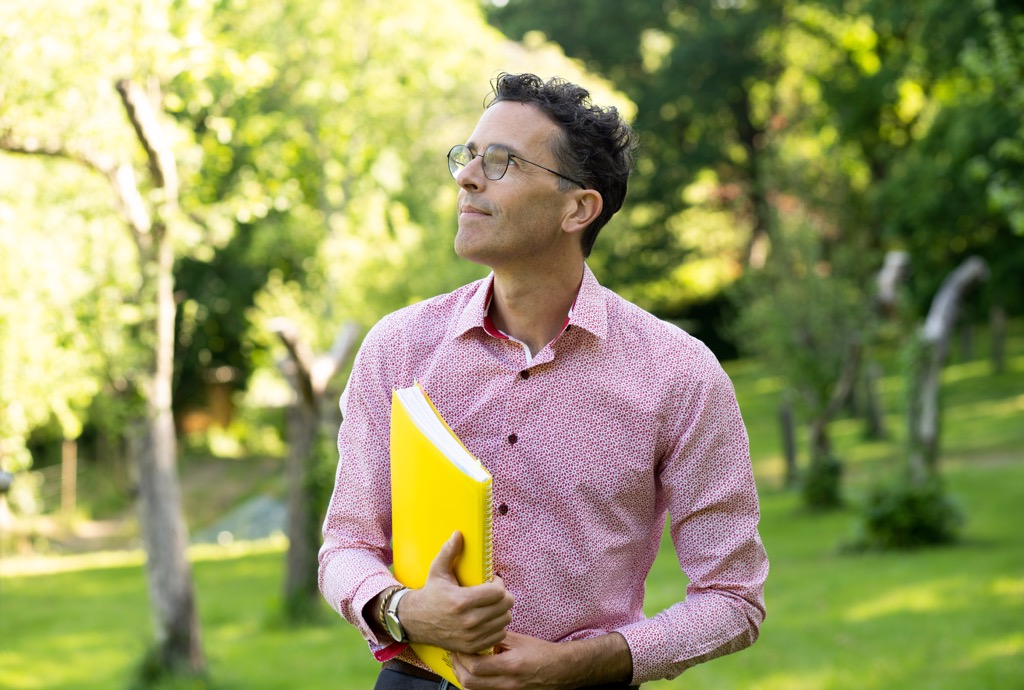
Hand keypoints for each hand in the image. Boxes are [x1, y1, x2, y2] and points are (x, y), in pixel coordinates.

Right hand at [400, 531, 513, 653]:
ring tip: (491, 605)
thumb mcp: (437, 570)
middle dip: (503, 596)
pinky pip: (498, 635)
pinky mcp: (473, 647)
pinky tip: (488, 619)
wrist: (415, 622)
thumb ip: (449, 551)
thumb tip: (458, 533)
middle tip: (493, 593)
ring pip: (504, 621)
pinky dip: (497, 626)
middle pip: (505, 606)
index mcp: (462, 601)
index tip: (491, 582)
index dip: (498, 584)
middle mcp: (469, 621)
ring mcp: (471, 636)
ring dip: (501, 611)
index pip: (499, 593)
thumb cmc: (430, 593)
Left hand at [452, 631, 632, 689]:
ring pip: (474, 689)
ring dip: (464, 676)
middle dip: (458, 667)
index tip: (459, 643)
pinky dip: (475, 681)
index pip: (475, 665)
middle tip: (456, 653)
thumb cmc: (543, 653)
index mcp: (510, 666)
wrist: (562, 670)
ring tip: (463, 661)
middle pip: (469, 682)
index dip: (462, 655)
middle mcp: (507, 683)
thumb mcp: (520, 641)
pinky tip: (475, 670)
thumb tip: (478, 634)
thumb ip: (497, 638)